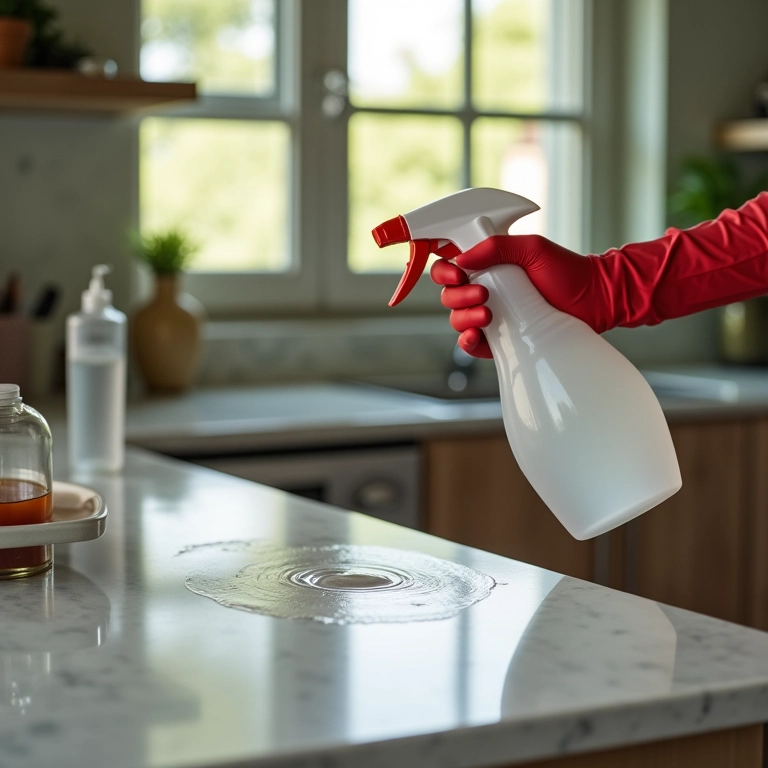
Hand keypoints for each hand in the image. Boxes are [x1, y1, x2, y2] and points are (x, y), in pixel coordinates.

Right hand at [430, 234, 600, 357]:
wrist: (595, 300)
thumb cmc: (568, 271)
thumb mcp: (533, 249)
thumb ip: (497, 247)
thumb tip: (463, 259)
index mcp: (489, 266)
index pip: (451, 267)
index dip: (445, 271)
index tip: (458, 273)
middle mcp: (486, 291)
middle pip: (450, 296)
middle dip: (458, 296)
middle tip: (483, 294)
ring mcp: (493, 317)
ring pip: (458, 319)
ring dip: (464, 317)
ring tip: (487, 315)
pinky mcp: (501, 341)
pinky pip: (472, 345)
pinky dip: (467, 342)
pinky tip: (475, 336)